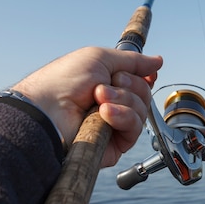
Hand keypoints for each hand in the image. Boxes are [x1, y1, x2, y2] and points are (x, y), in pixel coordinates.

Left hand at [12, 47, 162, 166]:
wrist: (46, 110)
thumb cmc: (63, 81)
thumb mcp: (100, 58)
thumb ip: (132, 60)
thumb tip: (157, 61)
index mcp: (107, 83)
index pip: (139, 81)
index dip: (144, 76)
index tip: (147, 72)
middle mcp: (111, 104)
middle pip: (144, 94)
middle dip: (129, 86)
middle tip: (103, 85)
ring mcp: (112, 125)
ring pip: (141, 112)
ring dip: (123, 101)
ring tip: (98, 99)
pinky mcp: (113, 145)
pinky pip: (134, 130)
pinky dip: (122, 117)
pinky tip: (104, 114)